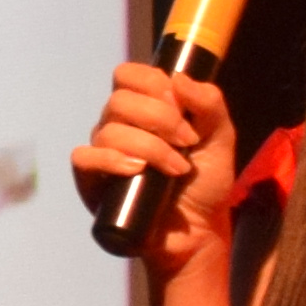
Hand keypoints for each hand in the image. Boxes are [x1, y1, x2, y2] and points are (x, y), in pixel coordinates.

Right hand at [72, 60, 238, 279]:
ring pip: (109, 130)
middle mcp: (118, 125)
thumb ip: (209, 104)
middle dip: (159, 118)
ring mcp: (103, 152)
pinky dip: (111, 160)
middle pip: (119, 100)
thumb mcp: (220, 138)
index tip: (181, 107)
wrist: (198, 230)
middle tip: (187, 142)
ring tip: (176, 169)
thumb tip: (178, 78)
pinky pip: (84, 158)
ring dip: (149, 147)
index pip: (128, 75)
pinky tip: (137, 171)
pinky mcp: (92, 181)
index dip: (152, 84)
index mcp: (143, 107)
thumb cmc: (205, 183)